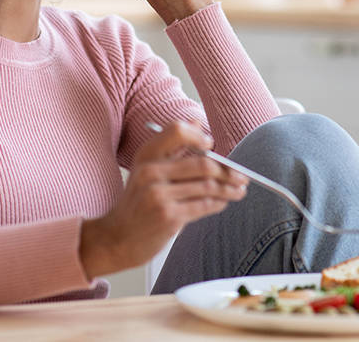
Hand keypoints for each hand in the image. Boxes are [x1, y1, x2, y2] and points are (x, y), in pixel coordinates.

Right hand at [79, 122, 248, 277]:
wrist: (116, 238)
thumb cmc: (137, 203)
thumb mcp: (146, 169)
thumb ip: (171, 148)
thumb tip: (197, 121)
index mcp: (146, 155)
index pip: (177, 131)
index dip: (199, 136)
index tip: (212, 145)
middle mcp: (151, 172)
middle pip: (203, 163)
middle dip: (228, 171)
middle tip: (242, 176)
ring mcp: (159, 195)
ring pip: (208, 186)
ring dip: (228, 189)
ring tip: (238, 191)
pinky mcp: (168, 216)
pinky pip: (204, 206)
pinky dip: (218, 204)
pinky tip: (222, 203)